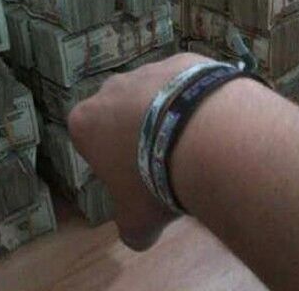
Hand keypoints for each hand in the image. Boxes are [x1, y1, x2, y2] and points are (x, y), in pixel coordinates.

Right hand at [68, 53, 212, 250]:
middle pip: (119, 112)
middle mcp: (109, 89)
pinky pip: (184, 82)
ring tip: (194, 140)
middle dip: (136, 131)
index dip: (110, 156)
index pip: (88, 137)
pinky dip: (194, 98)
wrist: (202, 136)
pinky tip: (213, 121)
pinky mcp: (181, 60)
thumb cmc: (153, 179)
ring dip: (166, 112)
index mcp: (85, 122)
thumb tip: (137, 239)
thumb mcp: (138, 219)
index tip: (132, 173)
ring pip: (152, 94)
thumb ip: (131, 229)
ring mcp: (145, 69)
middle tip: (164, 158)